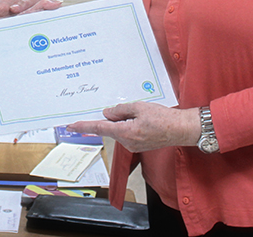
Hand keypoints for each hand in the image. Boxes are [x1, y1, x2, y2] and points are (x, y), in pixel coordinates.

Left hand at [66, 102, 200, 152]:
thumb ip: (120, 110)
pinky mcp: (138, 145)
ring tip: (142, 114)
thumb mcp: (140, 107)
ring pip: (119, 130)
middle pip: (111, 128)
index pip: (100, 128)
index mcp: (126, 132)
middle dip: (113, 118)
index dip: (84, 126)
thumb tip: (107, 113)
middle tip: (129, 110)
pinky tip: (141, 119)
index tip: (71, 126)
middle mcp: (127, 142)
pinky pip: (127, 133)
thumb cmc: (164, 118)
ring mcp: (133, 145)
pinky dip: (129, 125)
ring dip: (123, 121)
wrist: (181, 129)